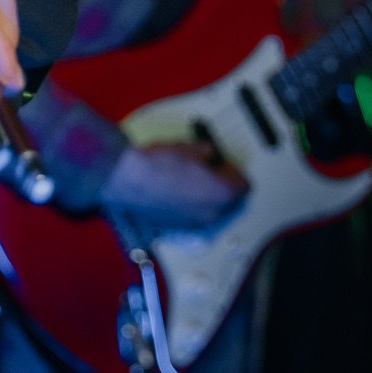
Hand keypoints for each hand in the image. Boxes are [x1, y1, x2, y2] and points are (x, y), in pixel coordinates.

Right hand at [98, 141, 245, 228]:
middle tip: (206, 169)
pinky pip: (192, 214)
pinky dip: (188, 204)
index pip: (244, 185)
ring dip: (204, 196)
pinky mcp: (176, 225)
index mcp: (222, 193)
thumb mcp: (189, 147)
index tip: (222, 162)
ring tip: (187, 178)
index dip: (233, 170)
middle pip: (229, 200)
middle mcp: (212, 212)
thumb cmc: (158, 164)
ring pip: (210, 208)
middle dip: (221, 185)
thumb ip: (206, 152)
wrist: (128, 179)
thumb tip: (207, 154)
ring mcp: (194, 222)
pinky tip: (173, 189)